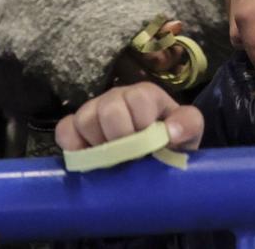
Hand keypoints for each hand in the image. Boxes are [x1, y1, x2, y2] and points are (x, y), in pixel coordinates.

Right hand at [55, 81, 203, 153]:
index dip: (143, 125)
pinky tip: (88, 158)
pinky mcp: (75, 127)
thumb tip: (171, 132)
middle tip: (129, 156)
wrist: (155, 156)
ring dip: (98, 144)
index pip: (139, 99)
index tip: (149, 145)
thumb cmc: (171, 140)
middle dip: (120, 137)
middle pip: (109, 109)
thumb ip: (188, 124)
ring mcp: (94, 110)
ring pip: (85, 118)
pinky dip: (73, 146)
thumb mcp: (189, 131)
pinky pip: (65, 130)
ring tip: (112, 160)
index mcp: (145, 94)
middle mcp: (117, 97)